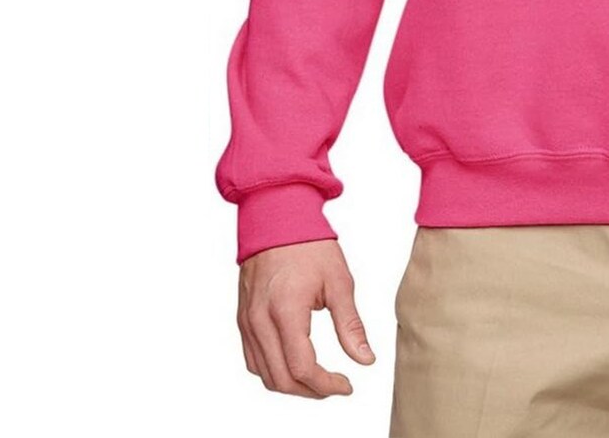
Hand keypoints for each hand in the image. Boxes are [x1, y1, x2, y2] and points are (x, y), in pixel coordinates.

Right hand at [236, 238, 376, 397]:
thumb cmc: (309, 244)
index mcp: (285, 311)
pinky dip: (273, 370)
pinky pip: (253, 359)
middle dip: (311, 391)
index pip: (302, 368)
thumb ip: (350, 325)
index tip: (347, 385)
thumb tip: (366, 360)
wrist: (276, 217)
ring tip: (318, 379)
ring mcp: (247, 322)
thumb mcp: (339, 281)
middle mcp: (260, 321)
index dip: (326, 385)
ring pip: (264, 374)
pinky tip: (294, 365)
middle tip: (336, 385)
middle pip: (281, 379)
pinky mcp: (243, 319)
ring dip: (291, 385)